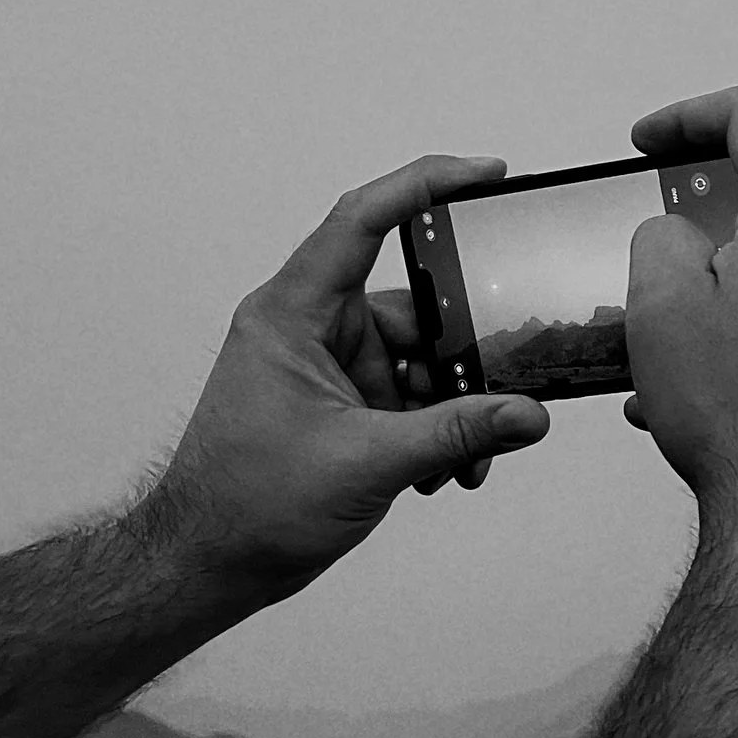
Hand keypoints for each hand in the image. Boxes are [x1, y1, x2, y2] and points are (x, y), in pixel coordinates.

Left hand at [143, 156, 552, 606]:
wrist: (208, 564)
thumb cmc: (247, 504)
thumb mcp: (369, 462)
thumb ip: (458, 433)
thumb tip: (529, 414)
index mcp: (294, 315)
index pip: (361, 222)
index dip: (424, 186)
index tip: (486, 173)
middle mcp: (311, 330)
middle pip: (414, 310)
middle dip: (463, 357)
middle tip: (504, 389)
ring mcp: (328, 369)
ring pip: (419, 362)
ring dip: (452, 409)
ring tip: (464, 459)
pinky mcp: (342, 406)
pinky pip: (409, 398)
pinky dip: (436, 430)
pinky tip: (445, 471)